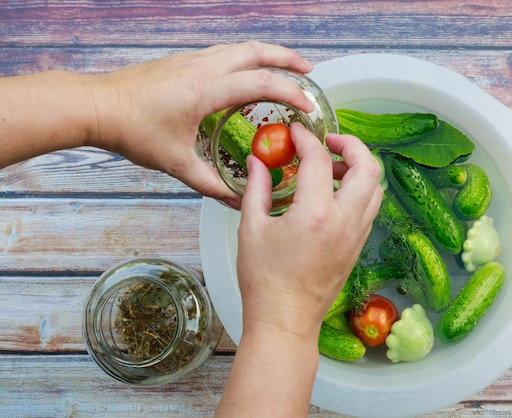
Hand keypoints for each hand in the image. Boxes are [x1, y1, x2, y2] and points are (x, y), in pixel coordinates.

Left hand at [88, 41, 313, 207]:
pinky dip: (245, 57)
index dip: (290, 93)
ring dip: (267, 53)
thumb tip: (236, 201)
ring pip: (239, 47)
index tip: (308, 106)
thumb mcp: (176, 164)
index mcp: (206, 90)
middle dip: (287, 57)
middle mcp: (203, 67)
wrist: (96, 105)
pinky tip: (246, 72)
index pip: (261, 83)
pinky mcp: (181, 61)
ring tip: (284, 67)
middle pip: (256, 50)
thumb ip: (210, 184)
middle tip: (309, 69)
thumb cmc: (133, 132)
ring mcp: (191, 59)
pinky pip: (223, 52)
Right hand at [237, 123, 382, 336]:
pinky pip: (370, 208)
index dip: (307, 139)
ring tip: (331, 169)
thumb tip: (257, 161)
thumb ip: (256, 188)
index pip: (319, 160)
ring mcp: (356, 235)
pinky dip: (360, 190)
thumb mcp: (251, 229)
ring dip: (359, 168)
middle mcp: (345, 221)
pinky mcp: (357, 247)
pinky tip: (334, 194)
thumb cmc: (264, 279)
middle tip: (329, 142)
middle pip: (368, 167)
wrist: (286, 320)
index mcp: (316, 213)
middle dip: (351, 145)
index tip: (296, 131)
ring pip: (376, 188)